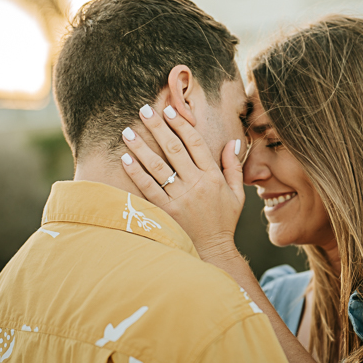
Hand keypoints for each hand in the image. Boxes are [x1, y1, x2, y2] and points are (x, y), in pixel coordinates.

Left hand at [120, 103, 244, 259]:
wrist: (213, 252)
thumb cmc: (224, 221)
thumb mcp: (236, 193)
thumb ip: (233, 166)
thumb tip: (232, 142)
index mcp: (212, 176)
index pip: (195, 143)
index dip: (181, 125)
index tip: (168, 110)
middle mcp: (196, 184)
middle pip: (174, 149)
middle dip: (157, 127)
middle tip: (144, 110)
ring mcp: (180, 198)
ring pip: (158, 167)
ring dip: (141, 147)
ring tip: (127, 131)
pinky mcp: (166, 212)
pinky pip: (148, 189)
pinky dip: (136, 173)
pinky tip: (125, 159)